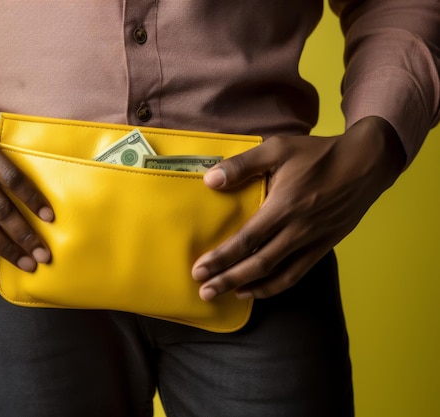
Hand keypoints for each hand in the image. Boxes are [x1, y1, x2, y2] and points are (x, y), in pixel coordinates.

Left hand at [192, 116, 405, 299]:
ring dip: (248, 287)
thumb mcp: (278, 148)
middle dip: (227, 279)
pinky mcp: (323, 247)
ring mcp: (312, 242)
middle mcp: (297, 230)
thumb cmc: (317, 154)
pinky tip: (255, 289)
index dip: (221, 258)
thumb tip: (210, 180)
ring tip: (224, 295)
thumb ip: (242, 165)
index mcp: (283, 206)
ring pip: (276, 274)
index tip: (199, 270)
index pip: (246, 240)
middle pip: (257, 264)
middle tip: (204, 292)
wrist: (365, 164)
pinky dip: (274, 286)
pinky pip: (296, 274)